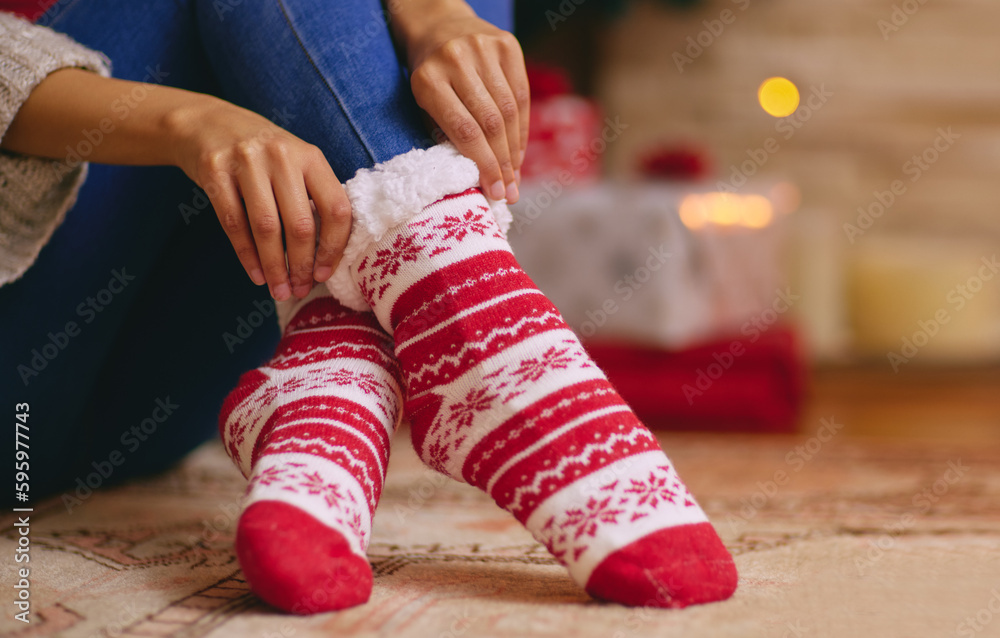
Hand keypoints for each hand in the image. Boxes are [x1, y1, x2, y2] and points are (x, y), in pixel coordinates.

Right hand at [169, 97, 351, 299]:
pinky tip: (256, 274)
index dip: (334, 246)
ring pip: (267, 228)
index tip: (324, 273)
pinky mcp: (215, 171)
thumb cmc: (262, 156)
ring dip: (274, 266)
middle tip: (299, 289)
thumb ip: (312, 196)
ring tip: (279, 290)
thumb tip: (327, 255)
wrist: (206, 124)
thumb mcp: (294, 163)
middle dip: (301, 265)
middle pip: (301, 224)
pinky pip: (234, 223)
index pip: (336, 207)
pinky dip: (247, 255)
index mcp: (310, 156)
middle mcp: (282, 156)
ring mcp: (246, 161)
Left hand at [404, 11, 529, 202]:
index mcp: (429, 79)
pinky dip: (522, 128)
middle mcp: (457, 60)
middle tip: (508, 192)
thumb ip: (447, 134)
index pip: (465, 131)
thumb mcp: (424, 103)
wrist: (438, 24)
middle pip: (491, 123)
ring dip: (515, 150)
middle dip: (502, 163)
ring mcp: (485, 49)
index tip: (494, 192)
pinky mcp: (507, 44)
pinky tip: (519, 151)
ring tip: (515, 177)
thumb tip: (480, 178)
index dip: (484, 165)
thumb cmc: (430, 75)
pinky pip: (522, 94)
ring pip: (510, 110)